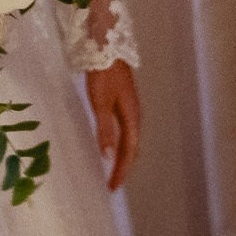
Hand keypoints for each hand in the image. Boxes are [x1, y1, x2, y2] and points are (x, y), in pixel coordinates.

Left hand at [83, 59, 140, 191]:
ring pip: (130, 139)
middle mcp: (135, 115)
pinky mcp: (123, 102)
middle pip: (133, 148)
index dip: (122, 171)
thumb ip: (105, 130)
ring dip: (123, 157)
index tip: (113, 188)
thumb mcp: (100, 103)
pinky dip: (120, 143)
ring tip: (114, 171)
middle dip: (124, 168)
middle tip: (113, 185)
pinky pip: (125, 130)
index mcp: (132, 118)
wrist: (107, 47)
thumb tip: (109, 157)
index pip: (130, 152)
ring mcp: (130, 108)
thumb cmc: (103, 74)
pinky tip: (112, 144)